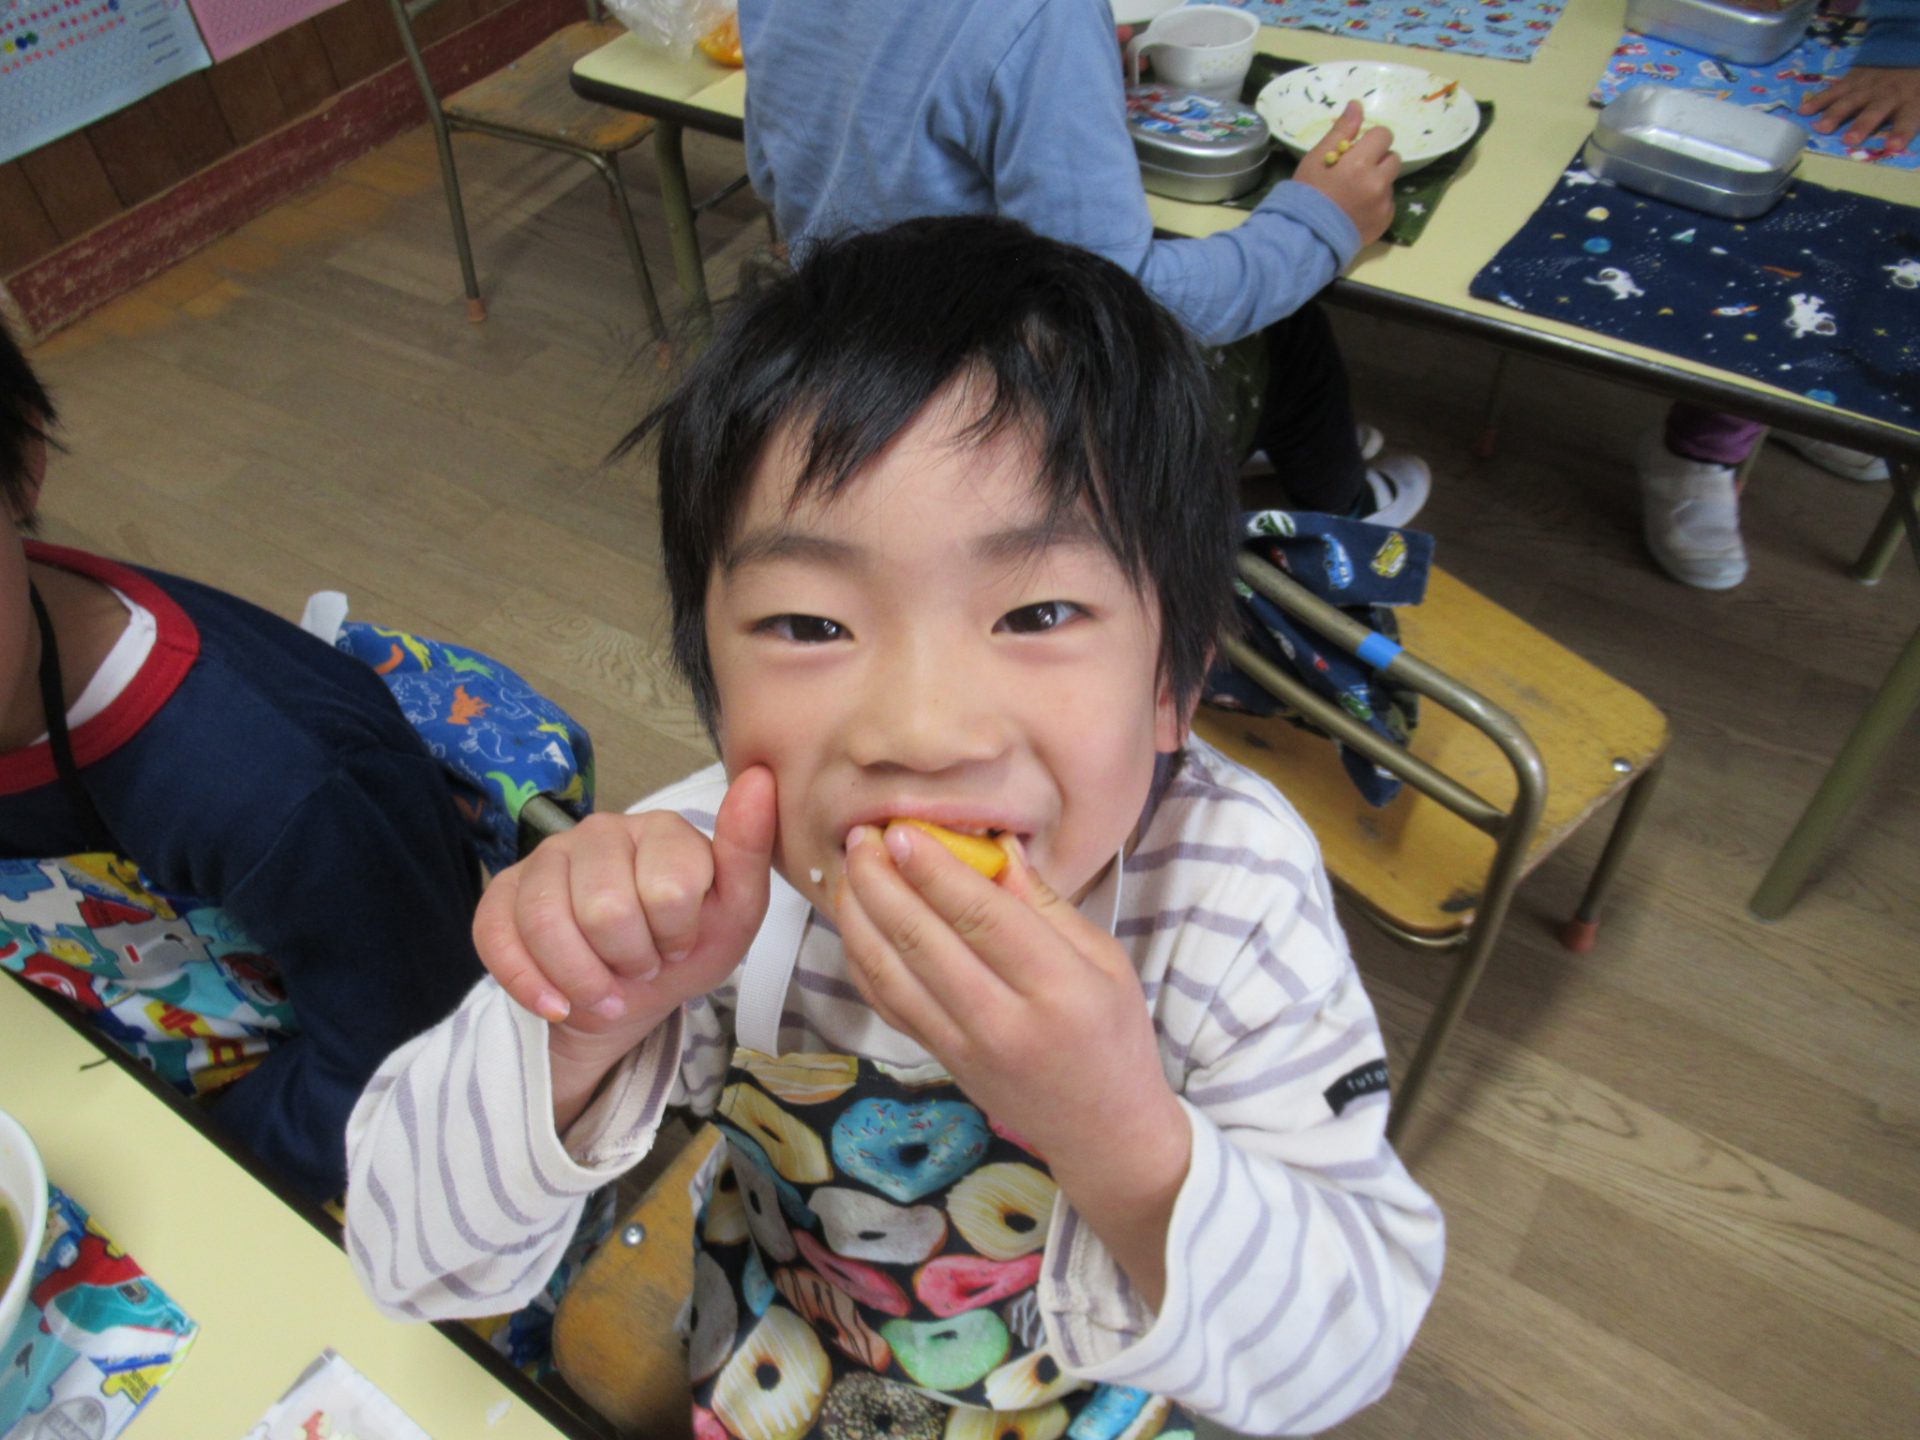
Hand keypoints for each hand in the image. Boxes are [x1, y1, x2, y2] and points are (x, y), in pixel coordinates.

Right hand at [477, 767, 775, 1122]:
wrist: (629, 996)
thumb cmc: (685, 948)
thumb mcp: (735, 914)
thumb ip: (749, 851)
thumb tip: (760, 777)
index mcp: (662, 828)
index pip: (668, 890)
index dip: (676, 936)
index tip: (680, 943)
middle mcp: (599, 829)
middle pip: (605, 910)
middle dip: (630, 960)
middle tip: (643, 965)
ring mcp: (545, 857)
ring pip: (548, 924)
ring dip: (583, 979)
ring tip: (608, 990)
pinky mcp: (501, 893)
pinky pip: (498, 937)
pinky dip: (531, 986)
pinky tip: (560, 1004)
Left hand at [835, 823, 1188, 1199]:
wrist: (1102, 1128)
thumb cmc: (1113, 1035)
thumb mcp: (1105, 960)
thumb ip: (1046, 903)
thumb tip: (995, 846)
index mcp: (1059, 988)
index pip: (982, 916)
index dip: (934, 869)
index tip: (903, 830)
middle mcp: (1003, 1020)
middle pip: (923, 939)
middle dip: (882, 880)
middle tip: (862, 836)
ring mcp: (964, 1046)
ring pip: (891, 971)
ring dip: (860, 915)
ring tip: (849, 869)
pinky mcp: (940, 1059)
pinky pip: (886, 1002)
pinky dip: (860, 957)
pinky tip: (854, 920)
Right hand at [1293, 101, 1400, 246]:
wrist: (1304, 238)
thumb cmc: (1306, 194)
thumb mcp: (1317, 158)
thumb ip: (1341, 131)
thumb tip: (1357, 105)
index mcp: (1360, 163)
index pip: (1383, 135)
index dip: (1371, 140)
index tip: (1358, 150)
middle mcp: (1377, 183)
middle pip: (1393, 157)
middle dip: (1378, 160)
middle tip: (1356, 172)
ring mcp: (1382, 204)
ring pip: (1390, 181)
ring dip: (1378, 182)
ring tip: (1356, 193)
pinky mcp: (1385, 222)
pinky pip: (1388, 203)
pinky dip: (1377, 203)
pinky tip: (1358, 209)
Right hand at [1800, 66, 1919, 151]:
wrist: (1907, 48)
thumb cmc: (1917, 83)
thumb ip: (1919, 114)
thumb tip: (1906, 139)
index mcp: (1912, 100)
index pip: (1910, 117)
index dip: (1902, 131)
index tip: (1895, 147)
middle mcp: (1888, 94)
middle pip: (1876, 110)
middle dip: (1863, 124)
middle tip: (1850, 140)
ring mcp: (1868, 86)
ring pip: (1851, 100)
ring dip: (1836, 114)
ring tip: (1821, 128)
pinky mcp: (1852, 79)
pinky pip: (1834, 90)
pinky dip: (1818, 100)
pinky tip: (1804, 111)